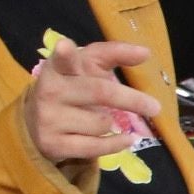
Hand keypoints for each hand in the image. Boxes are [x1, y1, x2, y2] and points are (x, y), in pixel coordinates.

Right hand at [26, 40, 158, 166]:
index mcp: (57, 67)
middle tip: (155, 107)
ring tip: (99, 118)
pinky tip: (126, 139)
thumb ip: (114, 54)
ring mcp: (48, 119)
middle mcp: (49, 91)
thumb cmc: (73, 87)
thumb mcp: (88, 66)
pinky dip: (116, 144)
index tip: (65, 46)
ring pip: (102, 123)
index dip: (64, 54)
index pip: (63, 60)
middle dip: (131, 100)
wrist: (39, 122)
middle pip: (100, 93)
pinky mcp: (53, 144)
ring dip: (112, 122)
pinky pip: (96, 147)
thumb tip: (145, 52)